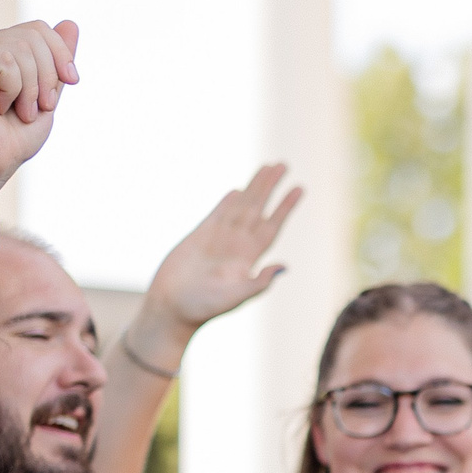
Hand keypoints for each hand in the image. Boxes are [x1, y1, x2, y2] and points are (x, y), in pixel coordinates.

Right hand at [0, 20, 80, 214]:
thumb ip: (56, 61)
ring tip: (20, 111)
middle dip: (49, 74)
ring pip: (20, 48)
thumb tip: (71, 22)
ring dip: (32, 88)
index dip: (61, 53)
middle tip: (39, 106)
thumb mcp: (48, 94)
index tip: (72, 81)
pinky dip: (13, 89)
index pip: (39, 29)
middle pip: (33, 34)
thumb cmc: (12, 138)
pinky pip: (4, 62)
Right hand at [124, 165, 302, 371]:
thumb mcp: (235, 297)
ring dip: (253, 188)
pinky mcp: (199, 237)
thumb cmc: (203, 307)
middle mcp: (237, 245)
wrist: (171, 308)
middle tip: (283, 164)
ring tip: (266, 168)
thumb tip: (284, 266)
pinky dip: (227, 203)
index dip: (285, 207)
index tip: (299, 188)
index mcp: (249, 259)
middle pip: (258, 208)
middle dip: (270, 187)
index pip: (272, 226)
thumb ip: (259, 282)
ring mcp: (218, 240)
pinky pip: (217, 215)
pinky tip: (238, 191)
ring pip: (239, 206)